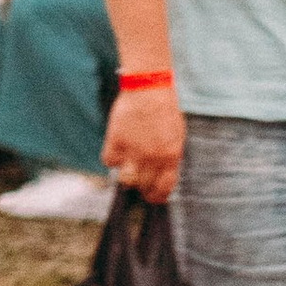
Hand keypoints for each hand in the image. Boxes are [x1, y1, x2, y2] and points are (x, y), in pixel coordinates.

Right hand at [104, 83, 184, 202]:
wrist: (149, 89)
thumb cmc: (165, 110)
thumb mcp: (177, 137)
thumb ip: (170, 157)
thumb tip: (161, 173)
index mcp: (171, 157)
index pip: (164, 188)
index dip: (157, 196)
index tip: (152, 197)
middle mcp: (152, 158)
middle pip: (144, 186)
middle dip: (141, 187)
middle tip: (138, 181)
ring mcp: (133, 150)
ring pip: (126, 180)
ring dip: (126, 176)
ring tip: (127, 168)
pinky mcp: (116, 140)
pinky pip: (109, 161)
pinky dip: (111, 158)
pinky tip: (116, 150)